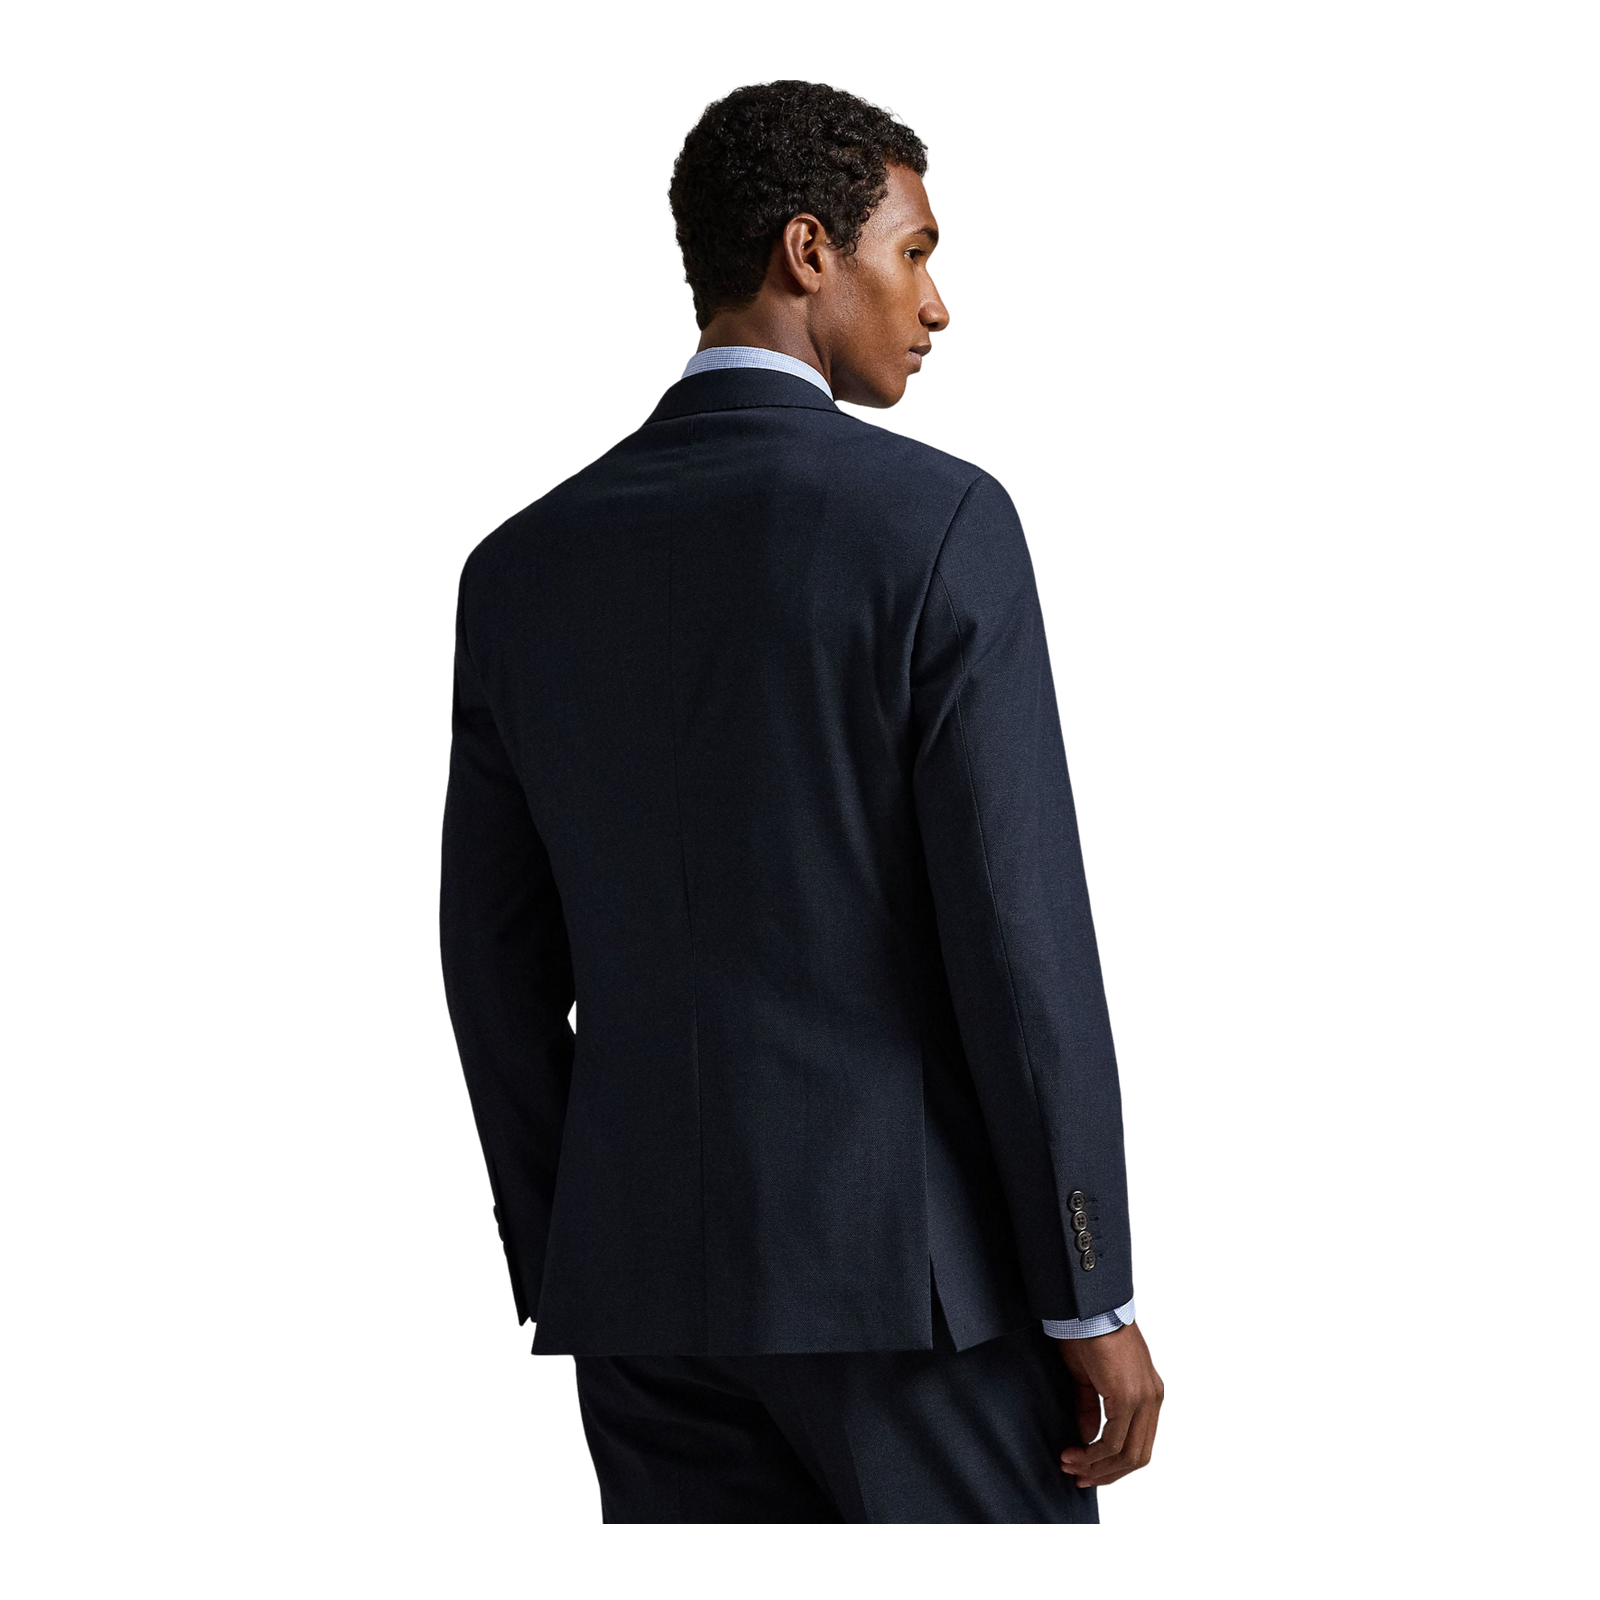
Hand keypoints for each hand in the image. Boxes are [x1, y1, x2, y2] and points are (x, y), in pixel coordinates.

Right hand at [1056, 1320, 1163, 1488]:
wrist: (1088, 1310)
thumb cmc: (1089, 1335)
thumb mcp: (1090, 1380)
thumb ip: (1092, 1412)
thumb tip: (1089, 1441)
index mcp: (1151, 1395)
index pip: (1143, 1446)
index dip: (1117, 1466)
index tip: (1089, 1472)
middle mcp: (1155, 1400)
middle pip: (1138, 1457)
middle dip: (1106, 1473)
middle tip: (1079, 1477)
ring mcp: (1146, 1399)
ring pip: (1128, 1454)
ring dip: (1097, 1467)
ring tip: (1071, 1466)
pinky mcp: (1129, 1397)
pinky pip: (1113, 1440)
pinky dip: (1092, 1454)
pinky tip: (1073, 1452)